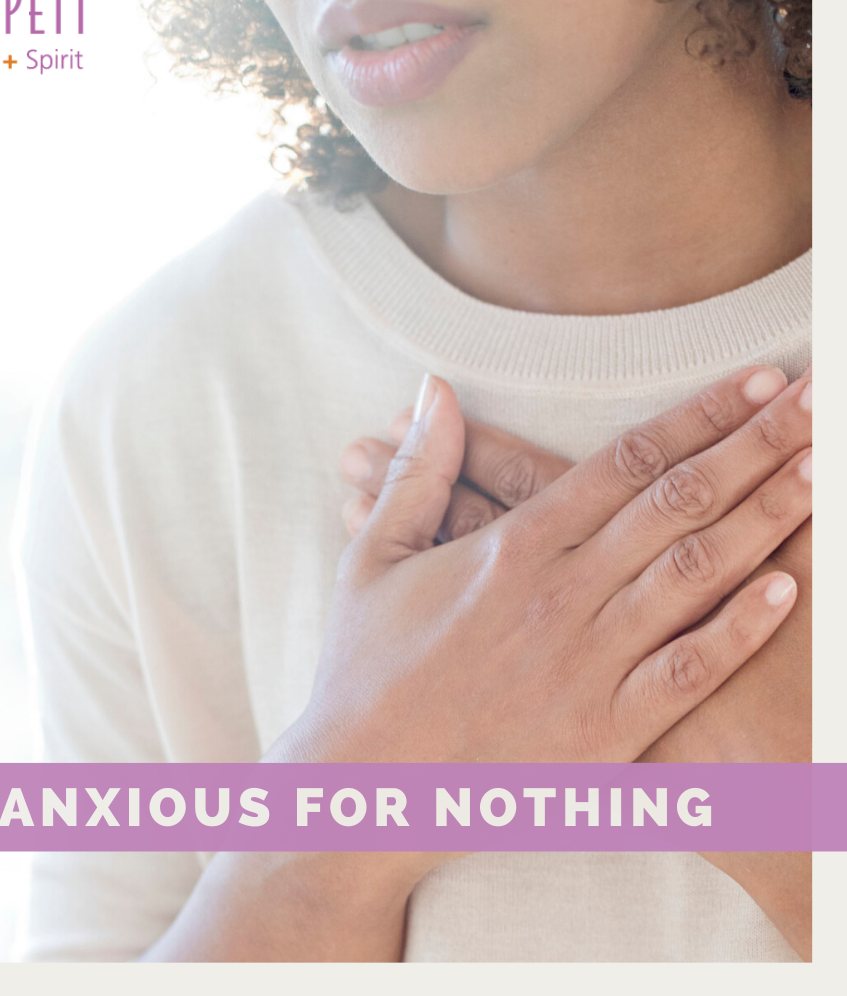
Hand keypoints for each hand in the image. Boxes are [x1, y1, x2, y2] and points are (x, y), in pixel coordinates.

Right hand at [294, 365, 810, 773]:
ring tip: (820, 472)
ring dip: (767, 518)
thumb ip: (417, 470)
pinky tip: (790, 589)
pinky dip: (742, 628)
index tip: (750, 381)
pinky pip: (688, 671)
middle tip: (816, 402)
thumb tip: (435, 389)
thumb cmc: (364, 667)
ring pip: (696, 575)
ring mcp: (588, 665)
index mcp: (510, 549)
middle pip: (677, 504)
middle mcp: (561, 596)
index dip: (695, 416)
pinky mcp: (604, 732)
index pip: (623, 464)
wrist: (363, 784)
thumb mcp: (374, 557)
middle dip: (755, 445)